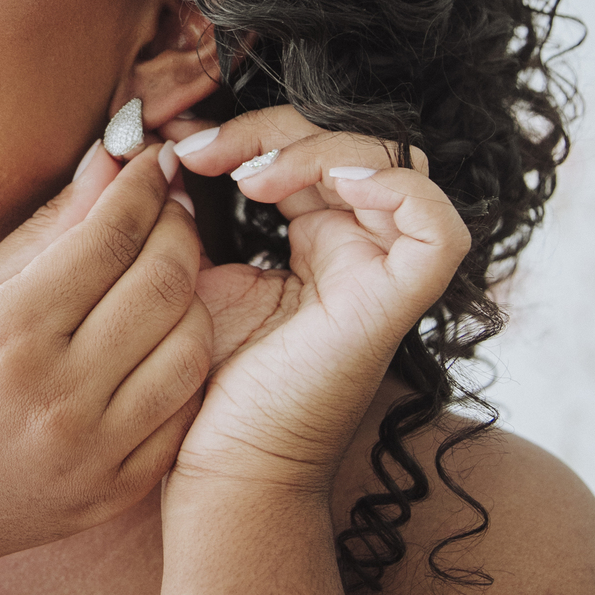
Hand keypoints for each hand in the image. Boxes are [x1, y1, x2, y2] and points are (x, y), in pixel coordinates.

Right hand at [0, 143, 211, 580]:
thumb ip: (41, 231)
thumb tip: (110, 162)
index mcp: (6, 335)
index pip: (108, 237)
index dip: (142, 187)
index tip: (153, 161)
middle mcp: (58, 394)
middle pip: (162, 283)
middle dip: (178, 227)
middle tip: (170, 206)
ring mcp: (94, 451)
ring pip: (192, 345)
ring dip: (193, 294)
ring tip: (167, 270)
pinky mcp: (119, 489)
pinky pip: (186, 408)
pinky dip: (185, 360)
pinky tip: (162, 334)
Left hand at [166, 110, 468, 492]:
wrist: (222, 465)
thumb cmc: (205, 383)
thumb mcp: (187, 272)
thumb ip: (185, 209)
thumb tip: (158, 145)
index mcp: (315, 238)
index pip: (306, 148)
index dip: (250, 130)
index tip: (177, 141)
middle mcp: (358, 248)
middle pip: (347, 143)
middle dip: (271, 131)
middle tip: (199, 150)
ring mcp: (382, 273)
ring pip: (391, 164)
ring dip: (316, 151)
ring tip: (247, 176)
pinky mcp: (397, 304)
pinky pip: (436, 229)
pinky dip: (393, 188)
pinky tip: (329, 188)